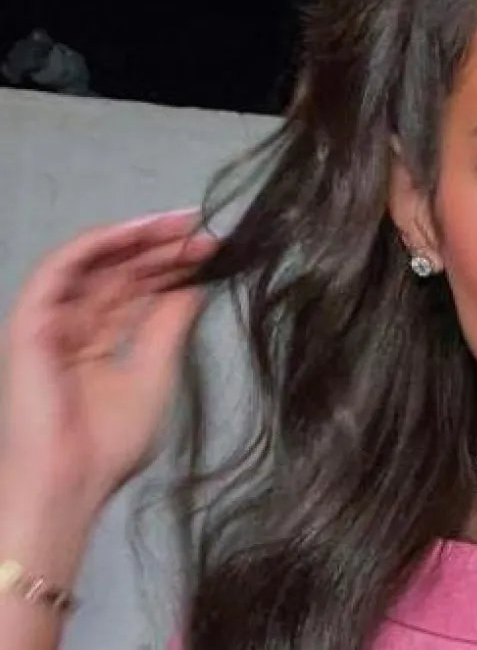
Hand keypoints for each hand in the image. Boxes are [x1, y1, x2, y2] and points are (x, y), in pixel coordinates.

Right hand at [0, 210, 216, 524]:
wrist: (69, 484)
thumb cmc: (106, 447)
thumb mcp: (156, 371)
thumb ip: (170, 323)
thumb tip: (195, 280)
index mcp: (99, 343)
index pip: (137, 290)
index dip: (173, 265)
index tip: (214, 248)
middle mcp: (73, 327)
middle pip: (119, 271)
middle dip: (162, 246)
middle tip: (202, 228)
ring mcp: (51, 323)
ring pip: (93, 262)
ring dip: (135, 237)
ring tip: (177, 224)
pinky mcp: (30, 323)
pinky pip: (59, 269)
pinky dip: (97, 244)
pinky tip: (136, 233)